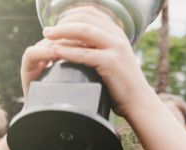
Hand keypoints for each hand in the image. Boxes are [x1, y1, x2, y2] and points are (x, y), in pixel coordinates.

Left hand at [23, 7, 149, 116]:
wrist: (139, 101)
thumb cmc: (122, 84)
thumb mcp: (113, 58)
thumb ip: (99, 48)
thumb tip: (78, 43)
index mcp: (117, 32)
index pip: (91, 12)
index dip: (71, 14)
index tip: (57, 22)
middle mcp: (117, 36)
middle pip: (85, 18)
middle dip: (63, 22)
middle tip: (47, 30)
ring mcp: (115, 48)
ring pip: (84, 31)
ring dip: (62, 32)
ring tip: (46, 36)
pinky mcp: (111, 63)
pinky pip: (84, 53)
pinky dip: (67, 51)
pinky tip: (54, 51)